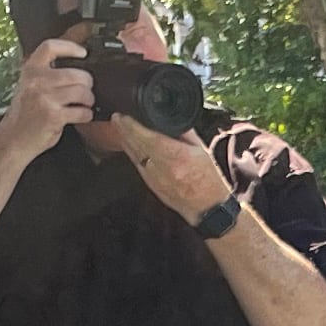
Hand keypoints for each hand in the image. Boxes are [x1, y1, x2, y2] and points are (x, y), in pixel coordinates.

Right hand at [0, 39, 95, 167]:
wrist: (13, 140)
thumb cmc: (24, 115)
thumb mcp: (29, 87)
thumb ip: (46, 75)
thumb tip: (76, 68)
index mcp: (30, 71)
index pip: (50, 47)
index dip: (70, 47)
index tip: (82, 52)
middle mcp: (36, 81)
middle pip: (76, 73)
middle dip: (88, 83)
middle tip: (87, 90)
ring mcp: (45, 98)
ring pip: (82, 91)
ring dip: (89, 99)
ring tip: (85, 104)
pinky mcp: (54, 115)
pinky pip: (82, 111)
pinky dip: (86, 115)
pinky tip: (81, 116)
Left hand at [121, 122, 237, 225]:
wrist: (208, 208)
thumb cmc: (208, 180)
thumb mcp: (201, 150)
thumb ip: (185, 133)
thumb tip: (172, 120)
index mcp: (176, 156)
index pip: (147, 137)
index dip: (131, 126)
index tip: (123, 116)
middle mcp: (162, 167)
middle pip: (136, 145)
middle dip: (124, 130)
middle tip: (116, 118)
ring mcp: (154, 178)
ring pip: (133, 155)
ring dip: (124, 140)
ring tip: (119, 128)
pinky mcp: (151, 185)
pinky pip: (137, 165)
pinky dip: (131, 153)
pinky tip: (127, 145)